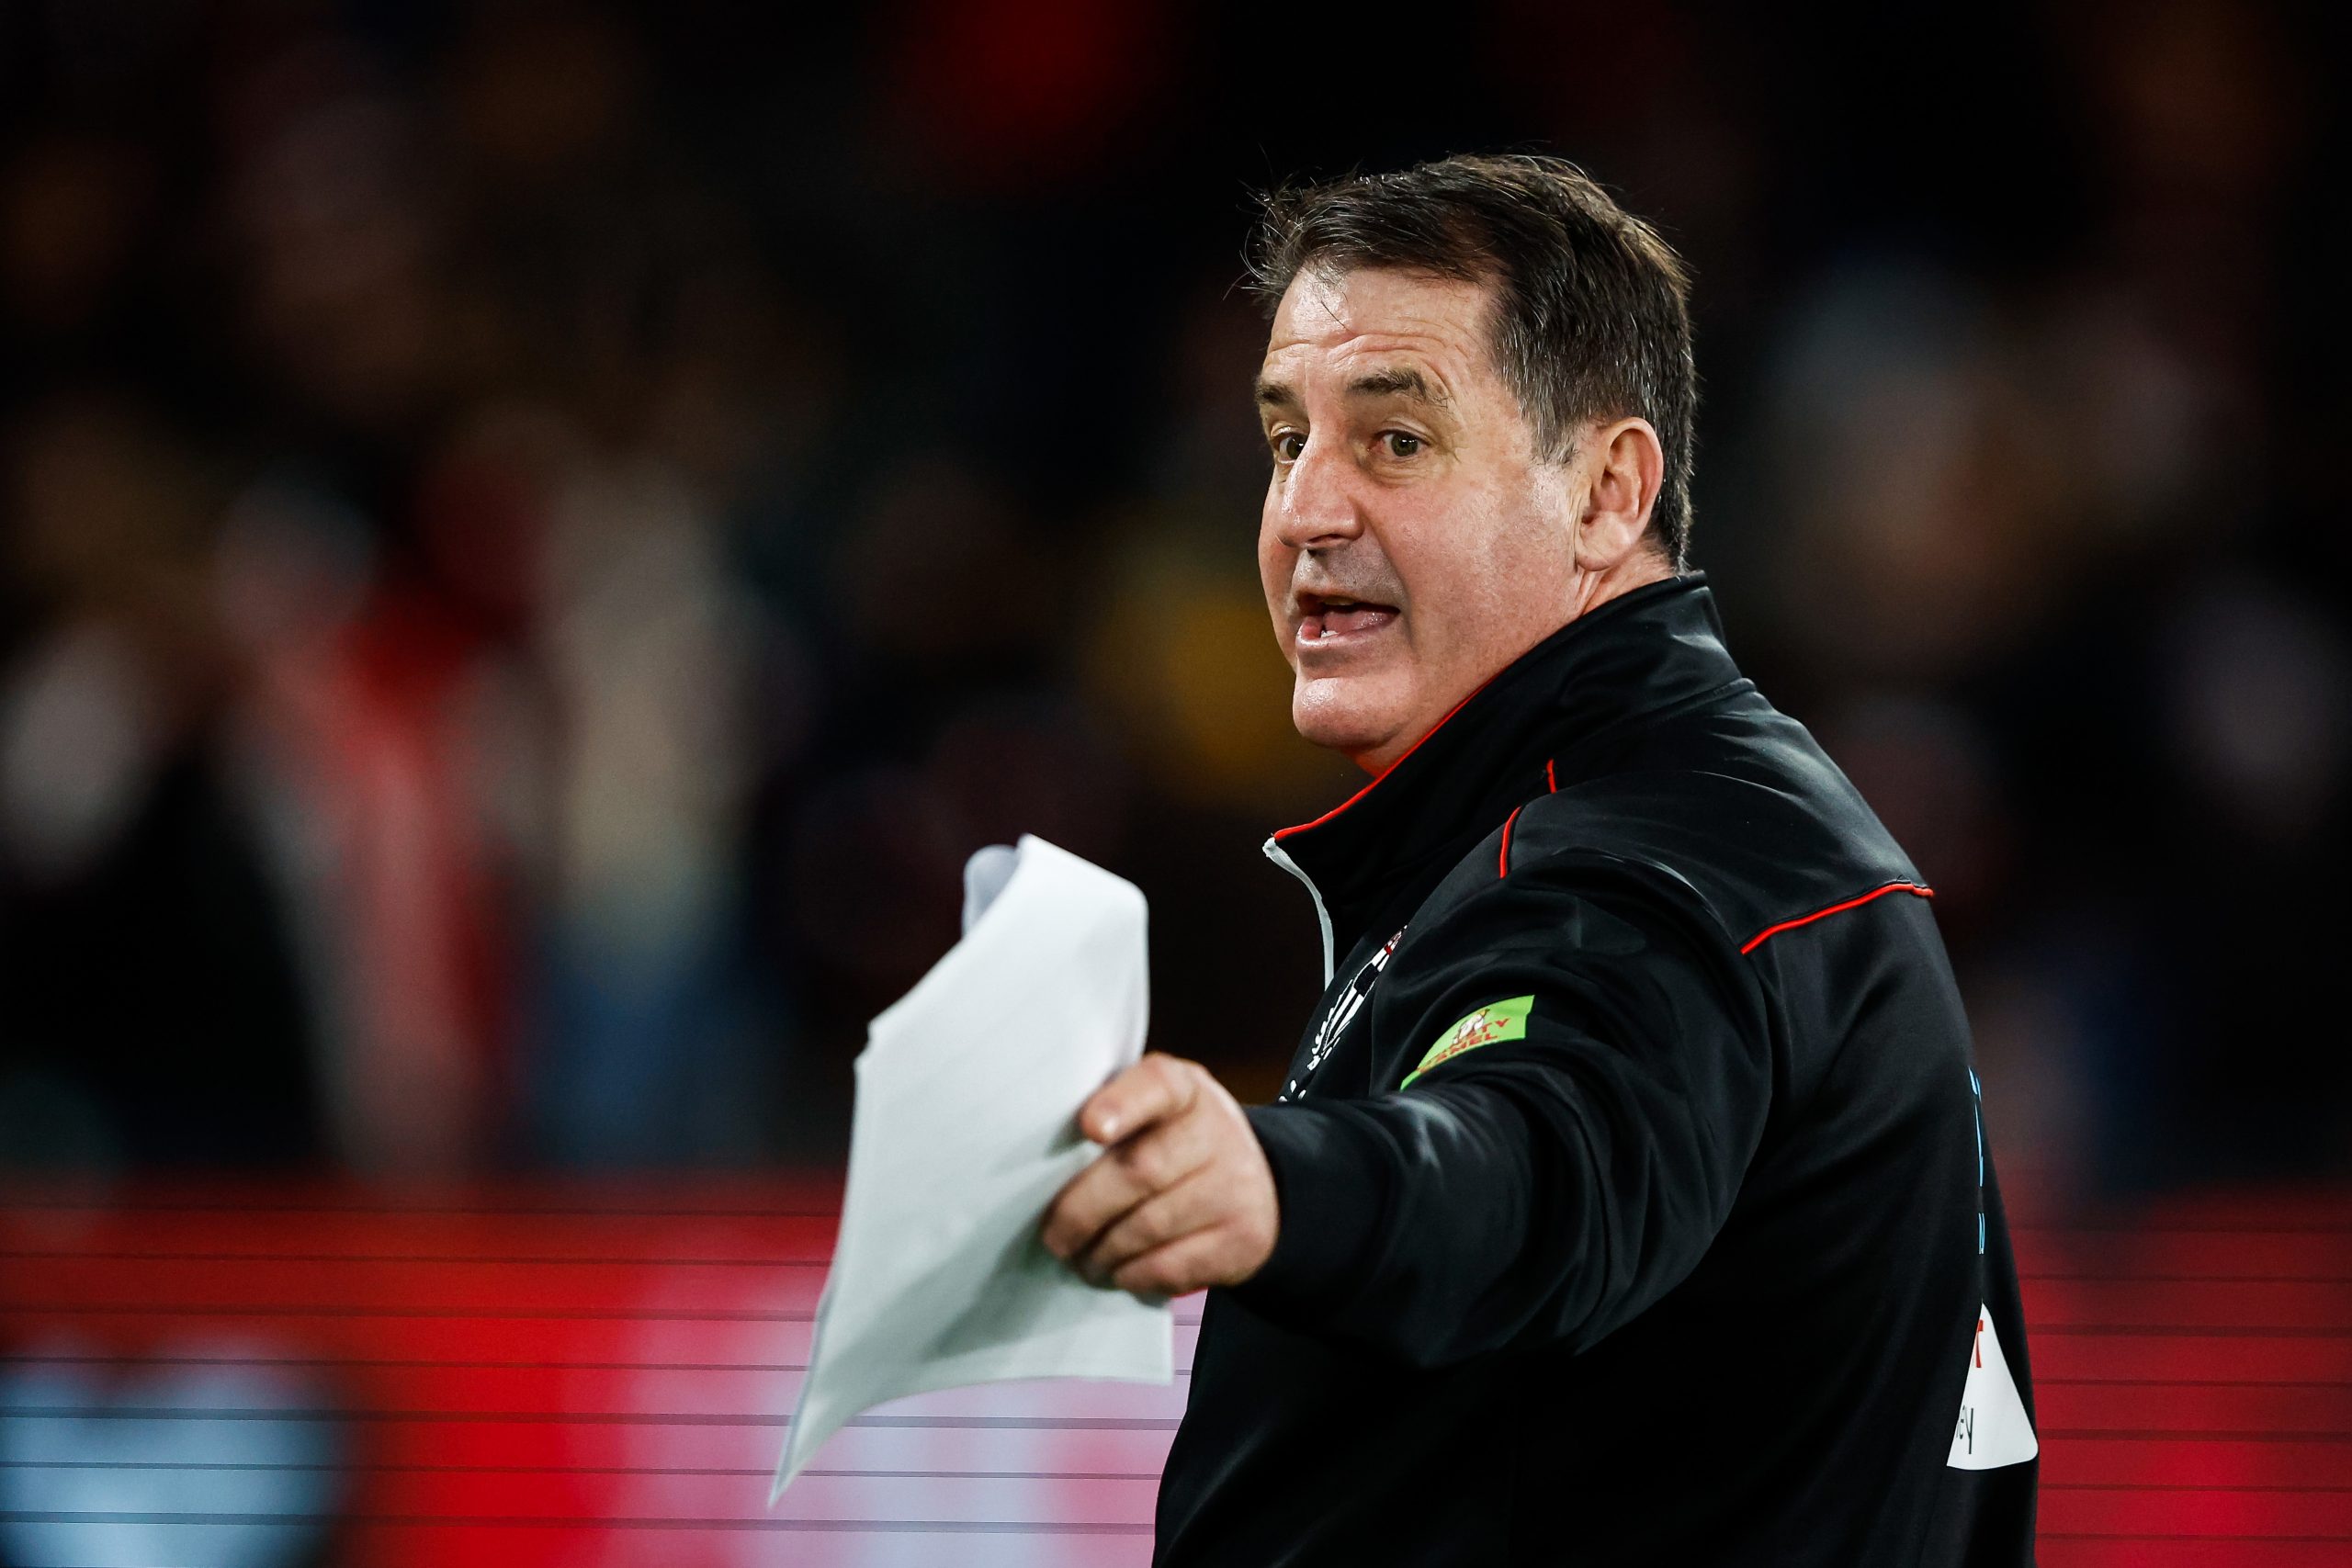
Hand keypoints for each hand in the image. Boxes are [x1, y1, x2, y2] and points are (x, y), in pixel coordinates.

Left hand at [1040, 1053, 1278, 1297]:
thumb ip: (1108, 1119)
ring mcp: (1236, 1186)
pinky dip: (1131, 1275)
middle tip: (1054, 1236)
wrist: (1257, 1185)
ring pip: (1149, 1227)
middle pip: (1140, 1170)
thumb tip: (1036, 1165)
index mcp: (1184, 1089)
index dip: (1122, 1104)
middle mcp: (1216, 1131)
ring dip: (1101, 1252)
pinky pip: (1170, 1266)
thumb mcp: (1152, 1113)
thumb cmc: (1175, 1144)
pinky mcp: (1243, 1239)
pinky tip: (1116, 1271)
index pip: (1157, 1083)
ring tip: (1079, 1258)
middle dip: (1082, 1211)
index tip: (1088, 1128)